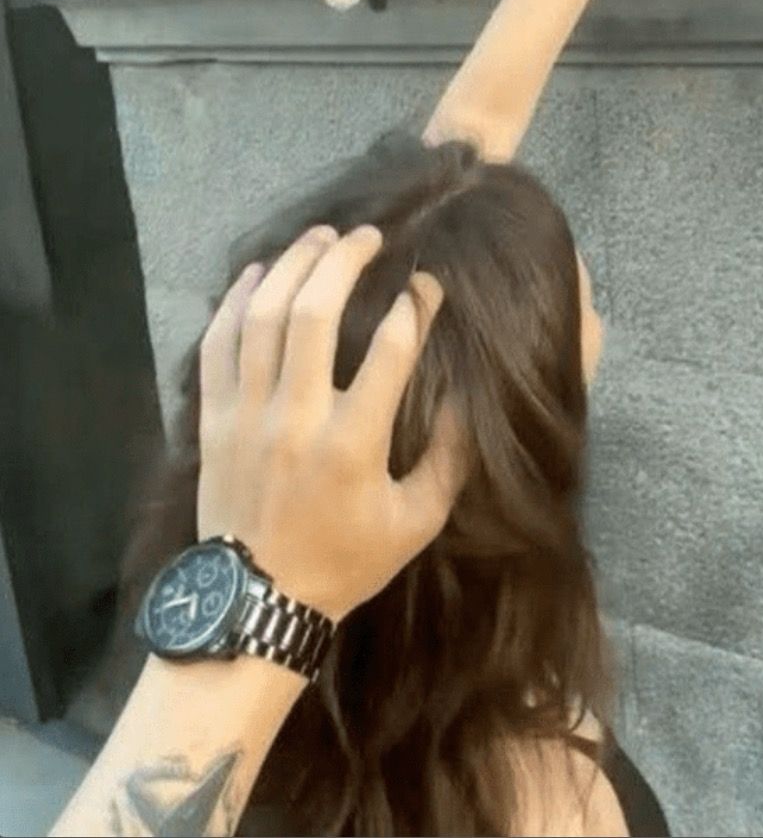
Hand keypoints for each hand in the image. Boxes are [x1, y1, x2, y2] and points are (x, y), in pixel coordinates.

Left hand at [197, 225, 464, 620]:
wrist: (256, 604)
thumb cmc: (345, 561)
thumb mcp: (416, 521)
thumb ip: (451, 459)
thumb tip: (471, 396)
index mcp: (353, 445)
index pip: (391, 350)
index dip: (415, 306)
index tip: (427, 285)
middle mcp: (297, 419)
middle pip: (315, 315)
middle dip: (345, 261)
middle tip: (368, 237)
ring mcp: (247, 416)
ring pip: (263, 318)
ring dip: (294, 266)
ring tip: (321, 237)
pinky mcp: (212, 420)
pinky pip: (217, 344)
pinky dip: (235, 300)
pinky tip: (260, 272)